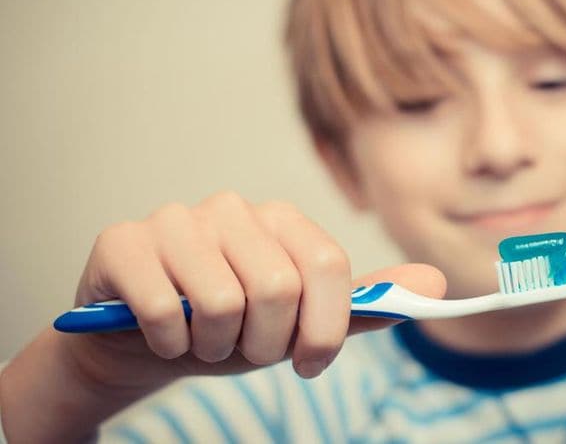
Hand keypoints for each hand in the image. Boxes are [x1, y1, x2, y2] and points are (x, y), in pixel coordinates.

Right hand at [66, 192, 445, 390]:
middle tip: (243, 349)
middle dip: (265, 343)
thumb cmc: (231, 329)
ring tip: (203, 341)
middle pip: (278, 288)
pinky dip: (167, 343)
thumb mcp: (302, 323)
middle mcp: (231, 208)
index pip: (329, 268)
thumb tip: (436, 286)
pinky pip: (162, 309)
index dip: (324, 329)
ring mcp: (175, 219)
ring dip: (214, 347)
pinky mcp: (123, 241)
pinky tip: (161, 334)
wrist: (142, 343)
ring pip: (222, 302)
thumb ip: (365, 305)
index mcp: (282, 220)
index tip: (307, 363)